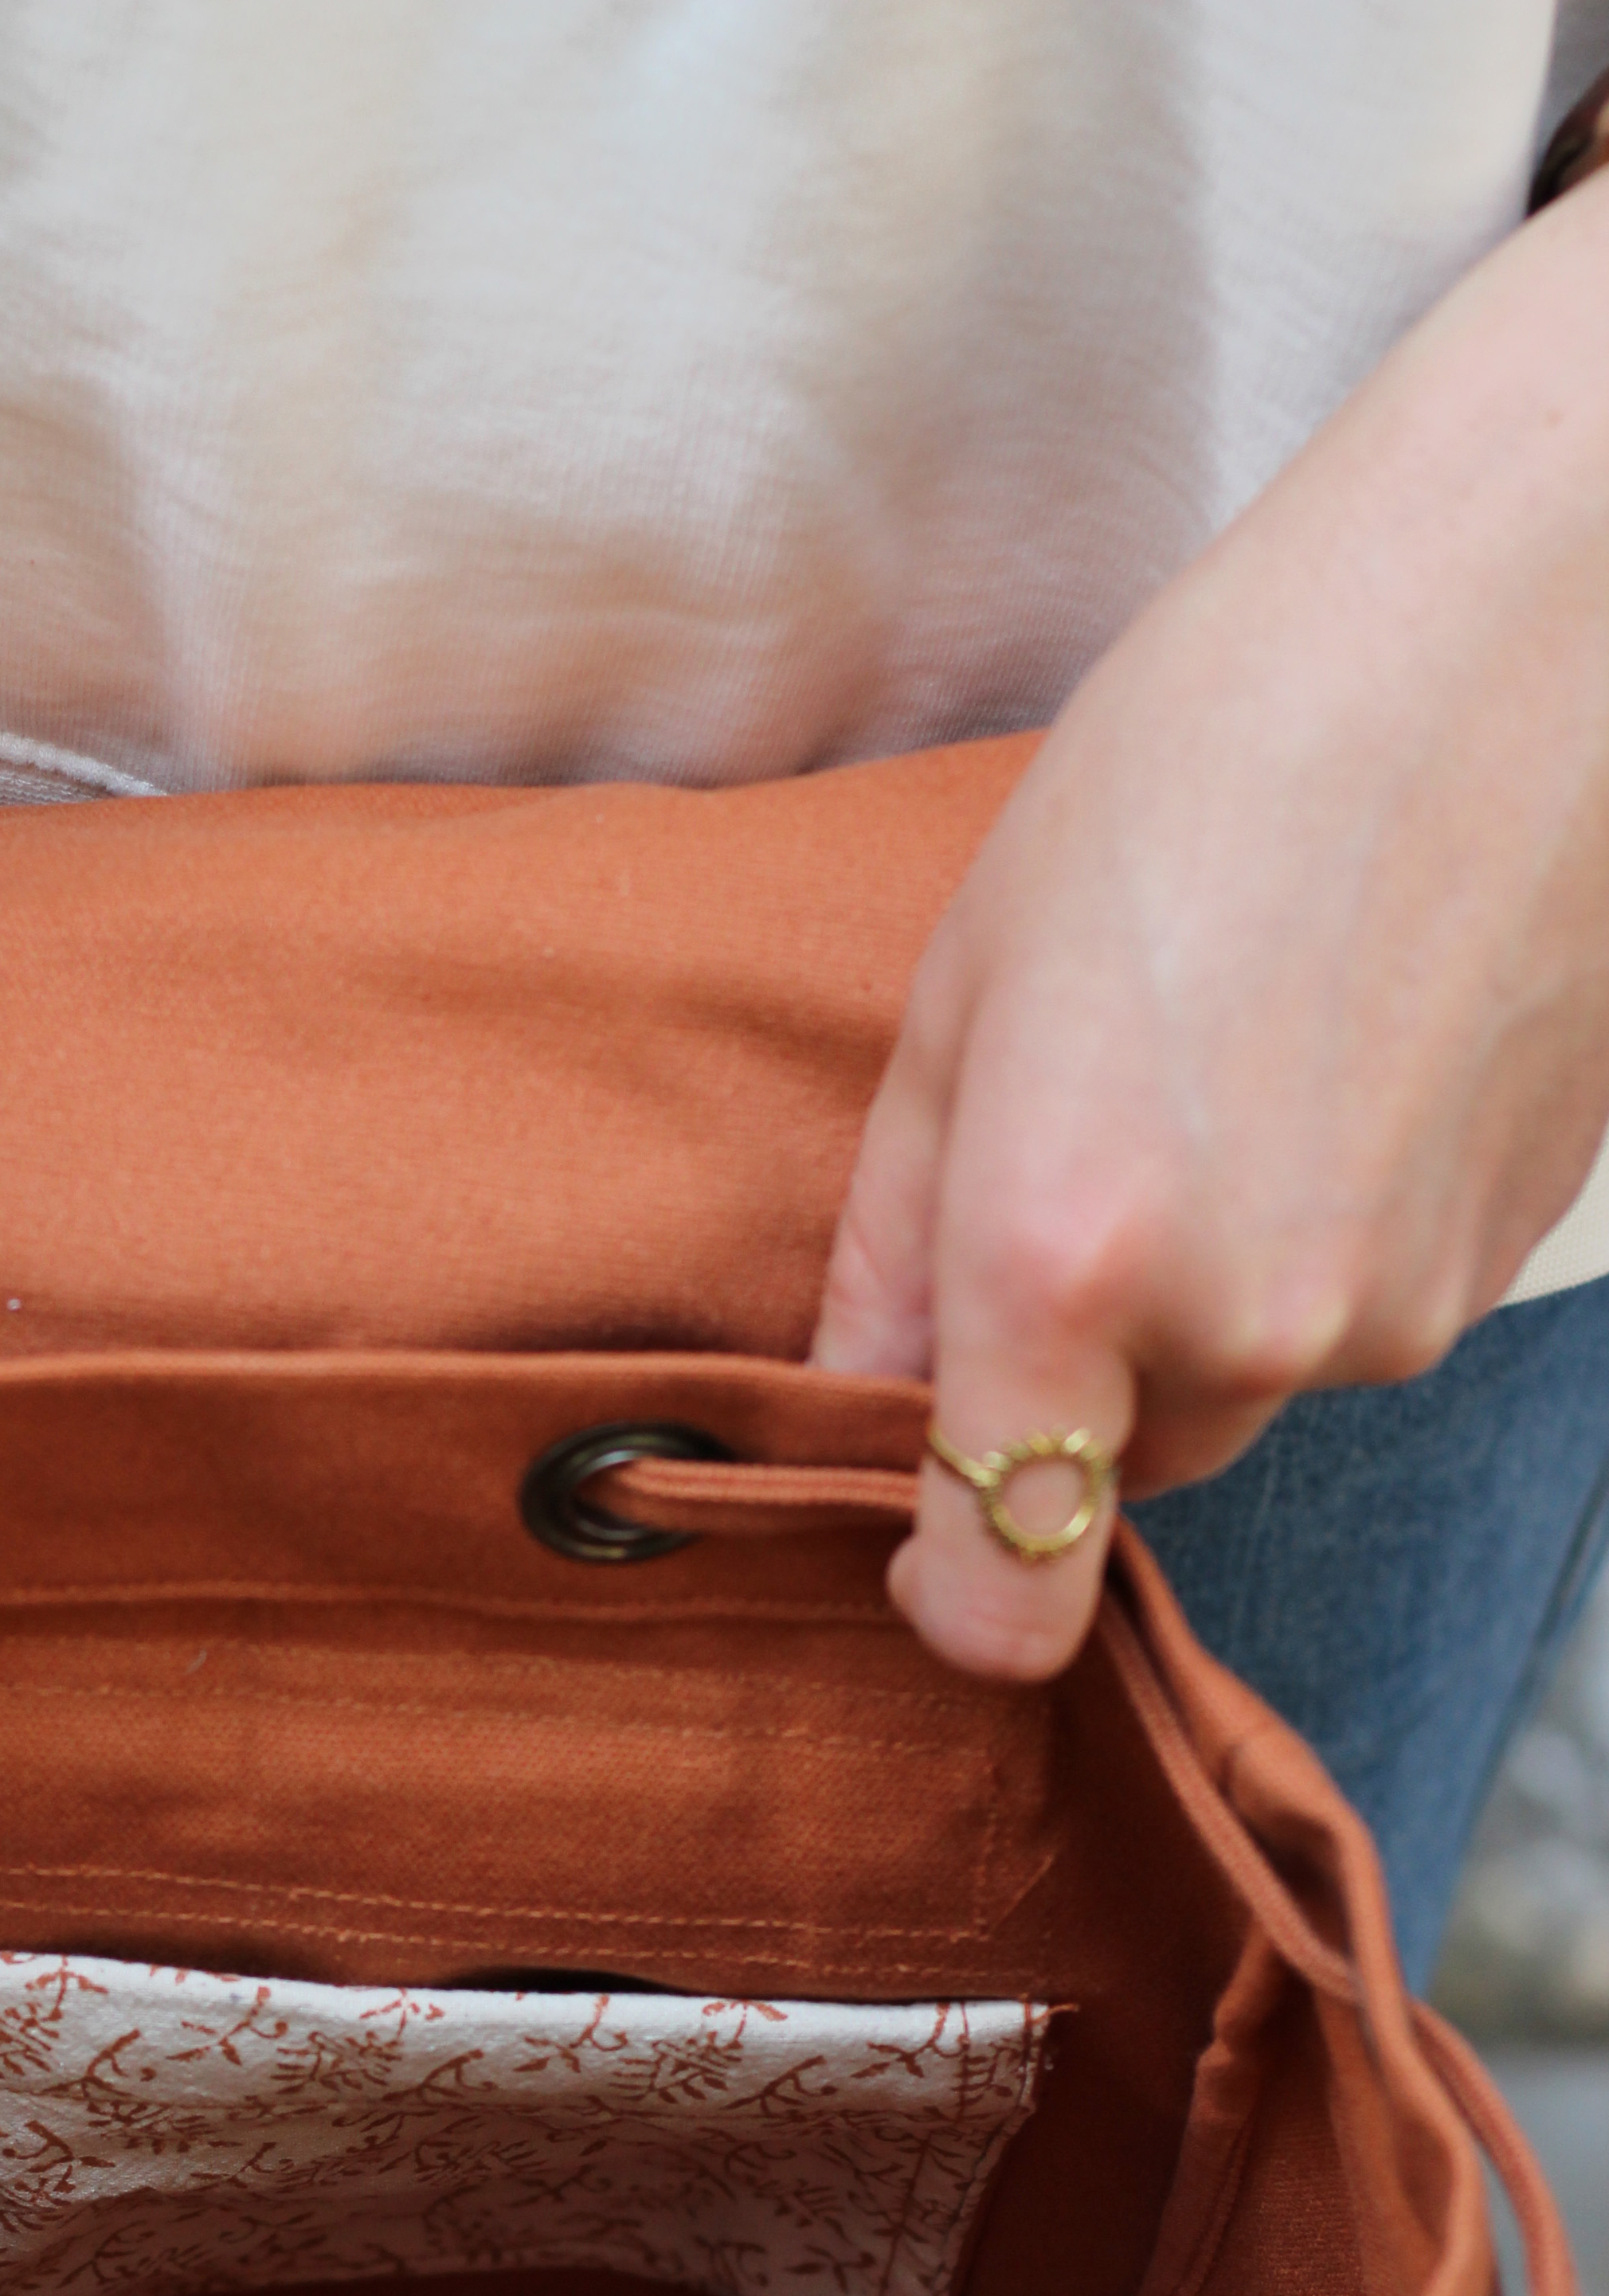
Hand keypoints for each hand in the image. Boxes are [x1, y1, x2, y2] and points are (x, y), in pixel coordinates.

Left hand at [816, 175, 1608, 1681]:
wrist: (1514, 634)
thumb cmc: (1208, 762)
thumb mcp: (968, 989)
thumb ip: (888, 1243)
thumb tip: (849, 1400)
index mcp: (1066, 1261)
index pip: (1003, 1593)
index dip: (947, 1591)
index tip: (918, 1537)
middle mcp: (1240, 1327)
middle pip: (1121, 1468)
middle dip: (1079, 1374)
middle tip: (1085, 1155)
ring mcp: (1390, 1308)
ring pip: (1247, 1388)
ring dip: (1208, 1297)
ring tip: (1224, 1069)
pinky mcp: (1497, 1266)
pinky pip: (1361, 1315)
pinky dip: (1325, 1236)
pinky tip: (1337, 1059)